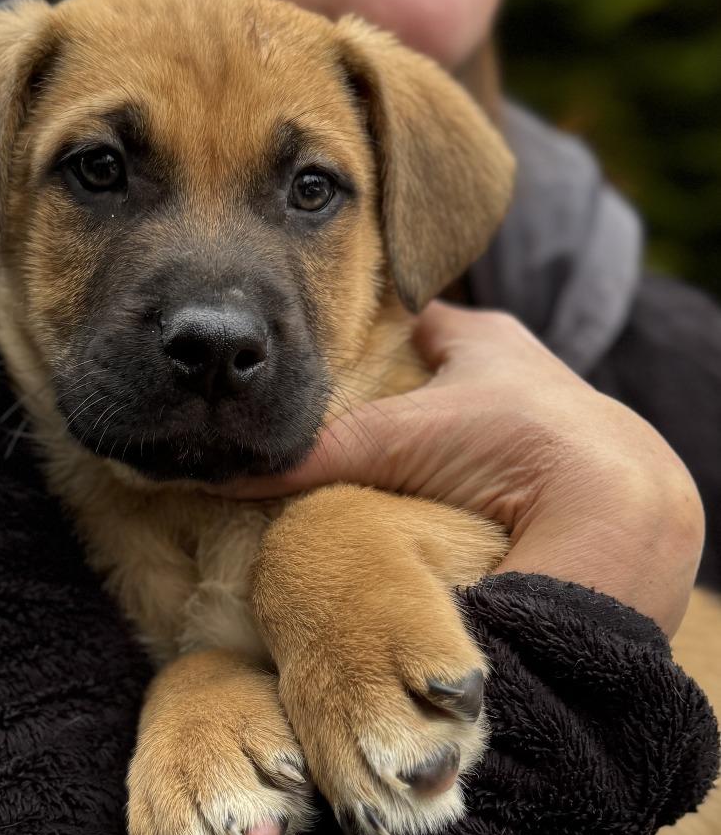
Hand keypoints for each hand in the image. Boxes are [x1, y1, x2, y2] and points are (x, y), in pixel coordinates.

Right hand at [226, 302, 703, 636]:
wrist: (612, 512)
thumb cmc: (514, 438)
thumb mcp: (398, 435)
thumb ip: (312, 451)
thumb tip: (223, 471)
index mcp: (482, 338)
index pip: (407, 321)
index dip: (363, 337)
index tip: (318, 358)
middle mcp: (512, 374)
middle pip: (428, 378)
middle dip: (385, 400)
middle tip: (327, 424)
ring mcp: (532, 426)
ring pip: (456, 428)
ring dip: (418, 451)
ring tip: (358, 474)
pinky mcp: (546, 479)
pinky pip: (481, 473)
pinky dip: (447, 488)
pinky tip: (413, 511)